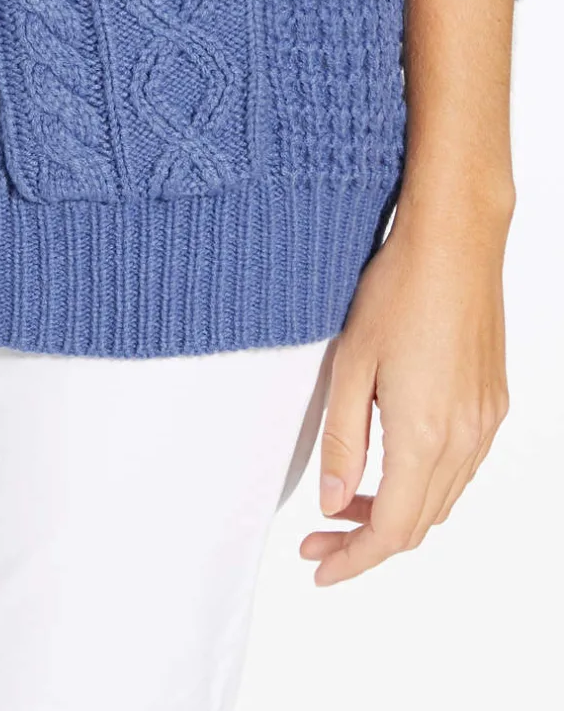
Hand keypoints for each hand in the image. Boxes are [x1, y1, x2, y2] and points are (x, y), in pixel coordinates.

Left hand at [300, 191, 511, 583]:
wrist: (455, 245)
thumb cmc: (397, 293)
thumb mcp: (350, 366)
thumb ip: (342, 441)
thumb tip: (332, 500)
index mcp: (424, 436)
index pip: (389, 529)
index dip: (352, 557)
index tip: (318, 566)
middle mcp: (464, 439)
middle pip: (418, 523)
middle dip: (366, 541)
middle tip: (319, 535)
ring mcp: (485, 422)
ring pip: (442, 499)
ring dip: (395, 512)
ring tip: (345, 501)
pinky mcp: (493, 403)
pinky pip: (459, 469)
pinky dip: (423, 484)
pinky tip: (390, 465)